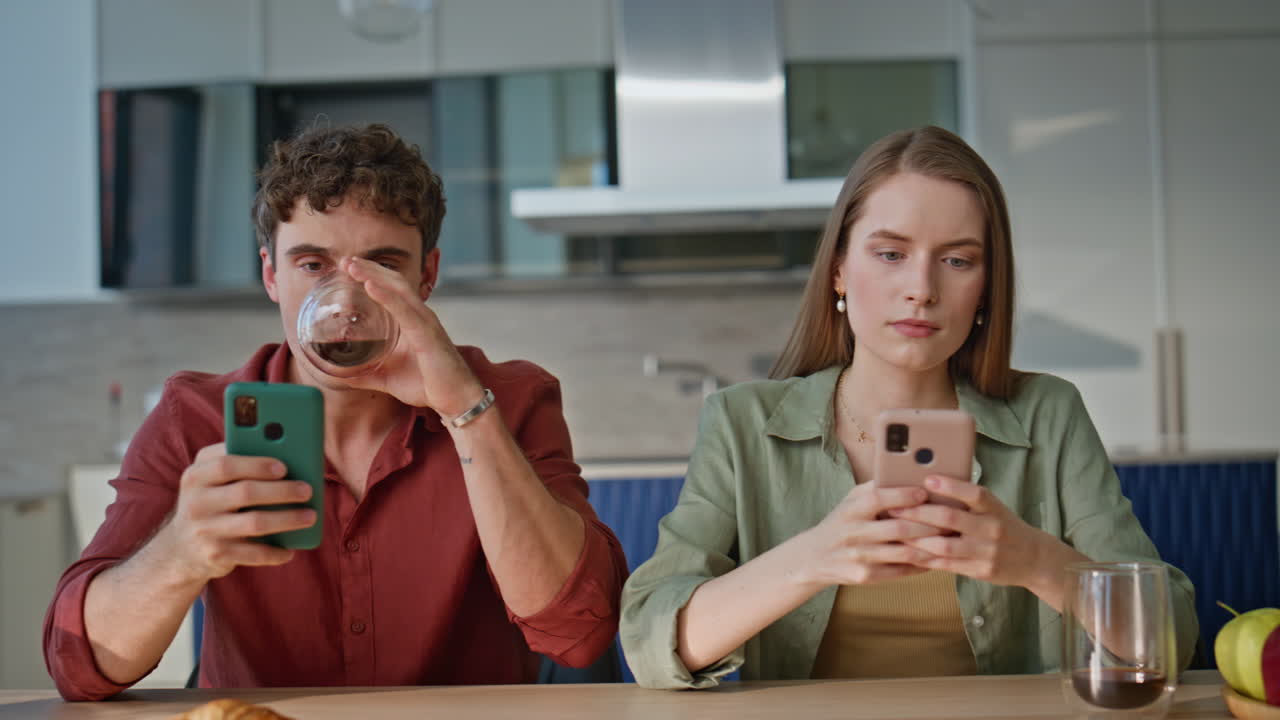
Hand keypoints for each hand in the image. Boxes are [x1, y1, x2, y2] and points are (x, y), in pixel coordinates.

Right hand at [155, 444, 315, 583]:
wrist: (180, 548)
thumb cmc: (212, 501)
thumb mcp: (211, 479)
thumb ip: (238, 462)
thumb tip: (288, 454)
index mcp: (196, 475)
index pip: (226, 464)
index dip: (257, 464)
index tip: (284, 467)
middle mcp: (196, 502)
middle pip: (245, 492)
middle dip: (282, 490)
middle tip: (307, 490)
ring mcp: (205, 530)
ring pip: (254, 523)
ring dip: (288, 519)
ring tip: (310, 516)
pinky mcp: (215, 554)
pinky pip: (253, 553)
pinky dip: (275, 552)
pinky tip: (290, 549)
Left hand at [343, 257, 483, 415]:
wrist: (455, 400)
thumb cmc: (428, 385)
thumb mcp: (387, 378)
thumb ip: (365, 374)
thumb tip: (339, 375)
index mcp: (412, 322)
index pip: (391, 290)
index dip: (371, 276)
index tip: (347, 268)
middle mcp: (420, 316)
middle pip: (394, 282)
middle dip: (369, 268)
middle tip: (345, 260)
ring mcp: (425, 323)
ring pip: (399, 290)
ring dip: (374, 275)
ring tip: (353, 266)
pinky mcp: (428, 334)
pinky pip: (405, 310)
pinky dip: (386, 296)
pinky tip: (370, 286)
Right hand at [798, 484, 941, 587]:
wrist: (814, 557)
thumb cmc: (842, 523)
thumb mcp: (850, 501)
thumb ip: (875, 488)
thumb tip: (907, 473)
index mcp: (851, 510)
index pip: (879, 498)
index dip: (904, 495)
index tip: (926, 492)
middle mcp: (854, 533)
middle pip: (899, 528)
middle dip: (928, 524)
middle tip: (950, 520)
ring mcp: (860, 557)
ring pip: (904, 552)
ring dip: (929, 547)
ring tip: (949, 540)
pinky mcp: (865, 576)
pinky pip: (900, 571)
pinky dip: (920, 566)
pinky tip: (935, 559)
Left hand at [891, 474, 1067, 588]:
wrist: (1034, 558)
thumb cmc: (1004, 526)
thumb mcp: (993, 508)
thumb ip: (967, 500)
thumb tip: (928, 484)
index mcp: (994, 508)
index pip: (973, 493)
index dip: (950, 486)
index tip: (927, 479)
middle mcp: (992, 529)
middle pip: (951, 519)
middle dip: (918, 513)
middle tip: (894, 507)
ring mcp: (986, 552)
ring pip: (944, 545)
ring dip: (916, 538)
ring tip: (895, 531)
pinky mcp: (981, 571)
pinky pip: (947, 565)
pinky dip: (926, 559)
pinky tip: (908, 552)